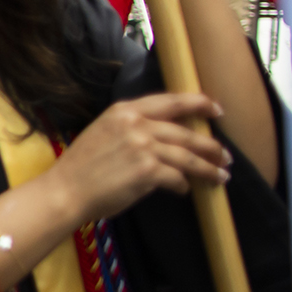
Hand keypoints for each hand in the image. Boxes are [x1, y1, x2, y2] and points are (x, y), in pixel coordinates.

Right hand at [47, 93, 231, 224]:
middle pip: (186, 132)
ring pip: (188, 156)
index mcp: (125, 110)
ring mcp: (143, 147)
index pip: (172, 101)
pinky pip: (177, 177)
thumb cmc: (81, 167)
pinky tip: (184, 190)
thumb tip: (166, 138)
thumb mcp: (104, 132)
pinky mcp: (148, 171)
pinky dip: (183, 185)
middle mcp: (136, 124)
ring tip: (220, 176)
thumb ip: (133, 128)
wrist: (66, 190)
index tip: (216, 109)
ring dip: (208, 168)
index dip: (199, 103)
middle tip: (225, 155)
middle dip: (211, 145)